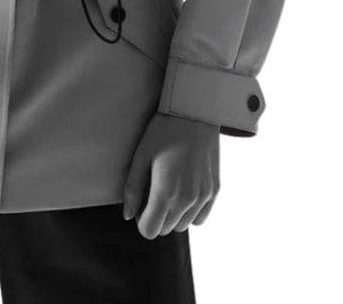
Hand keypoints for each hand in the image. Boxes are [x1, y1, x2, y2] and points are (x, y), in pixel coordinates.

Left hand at [122, 112, 219, 238]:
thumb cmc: (163, 130)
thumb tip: (128, 216)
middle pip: (165, 229)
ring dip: (173, 214)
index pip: (150, 230)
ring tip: (168, 187)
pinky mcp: (214, 191)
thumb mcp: (141, 155)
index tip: (140, 201)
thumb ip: (132, 189)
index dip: (141, 219)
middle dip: (155, 215)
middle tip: (152, 190)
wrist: (194, 112)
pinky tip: (183, 191)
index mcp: (165, 193)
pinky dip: (190, 212)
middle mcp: (187, 200)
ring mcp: (203, 197)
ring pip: (183, 225)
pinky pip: (200, 218)